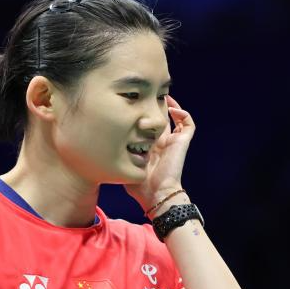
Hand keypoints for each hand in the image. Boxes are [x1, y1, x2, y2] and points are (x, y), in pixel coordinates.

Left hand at [123, 94, 195, 213]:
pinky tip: (172, 108)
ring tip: (162, 95)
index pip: (147, 125)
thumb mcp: (123, 165)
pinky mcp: (182, 143)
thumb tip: (101, 141)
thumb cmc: (139, 185)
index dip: (143, 114)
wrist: (156, 194)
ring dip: (171, 105)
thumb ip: (115, 154)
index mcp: (149, 146)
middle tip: (147, 93)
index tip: (133, 103)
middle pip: (162, 117)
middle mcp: (162, 142)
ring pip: (176, 117)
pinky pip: (188, 124)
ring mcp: (173, 141)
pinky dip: (183, 114)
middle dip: (156, 105)